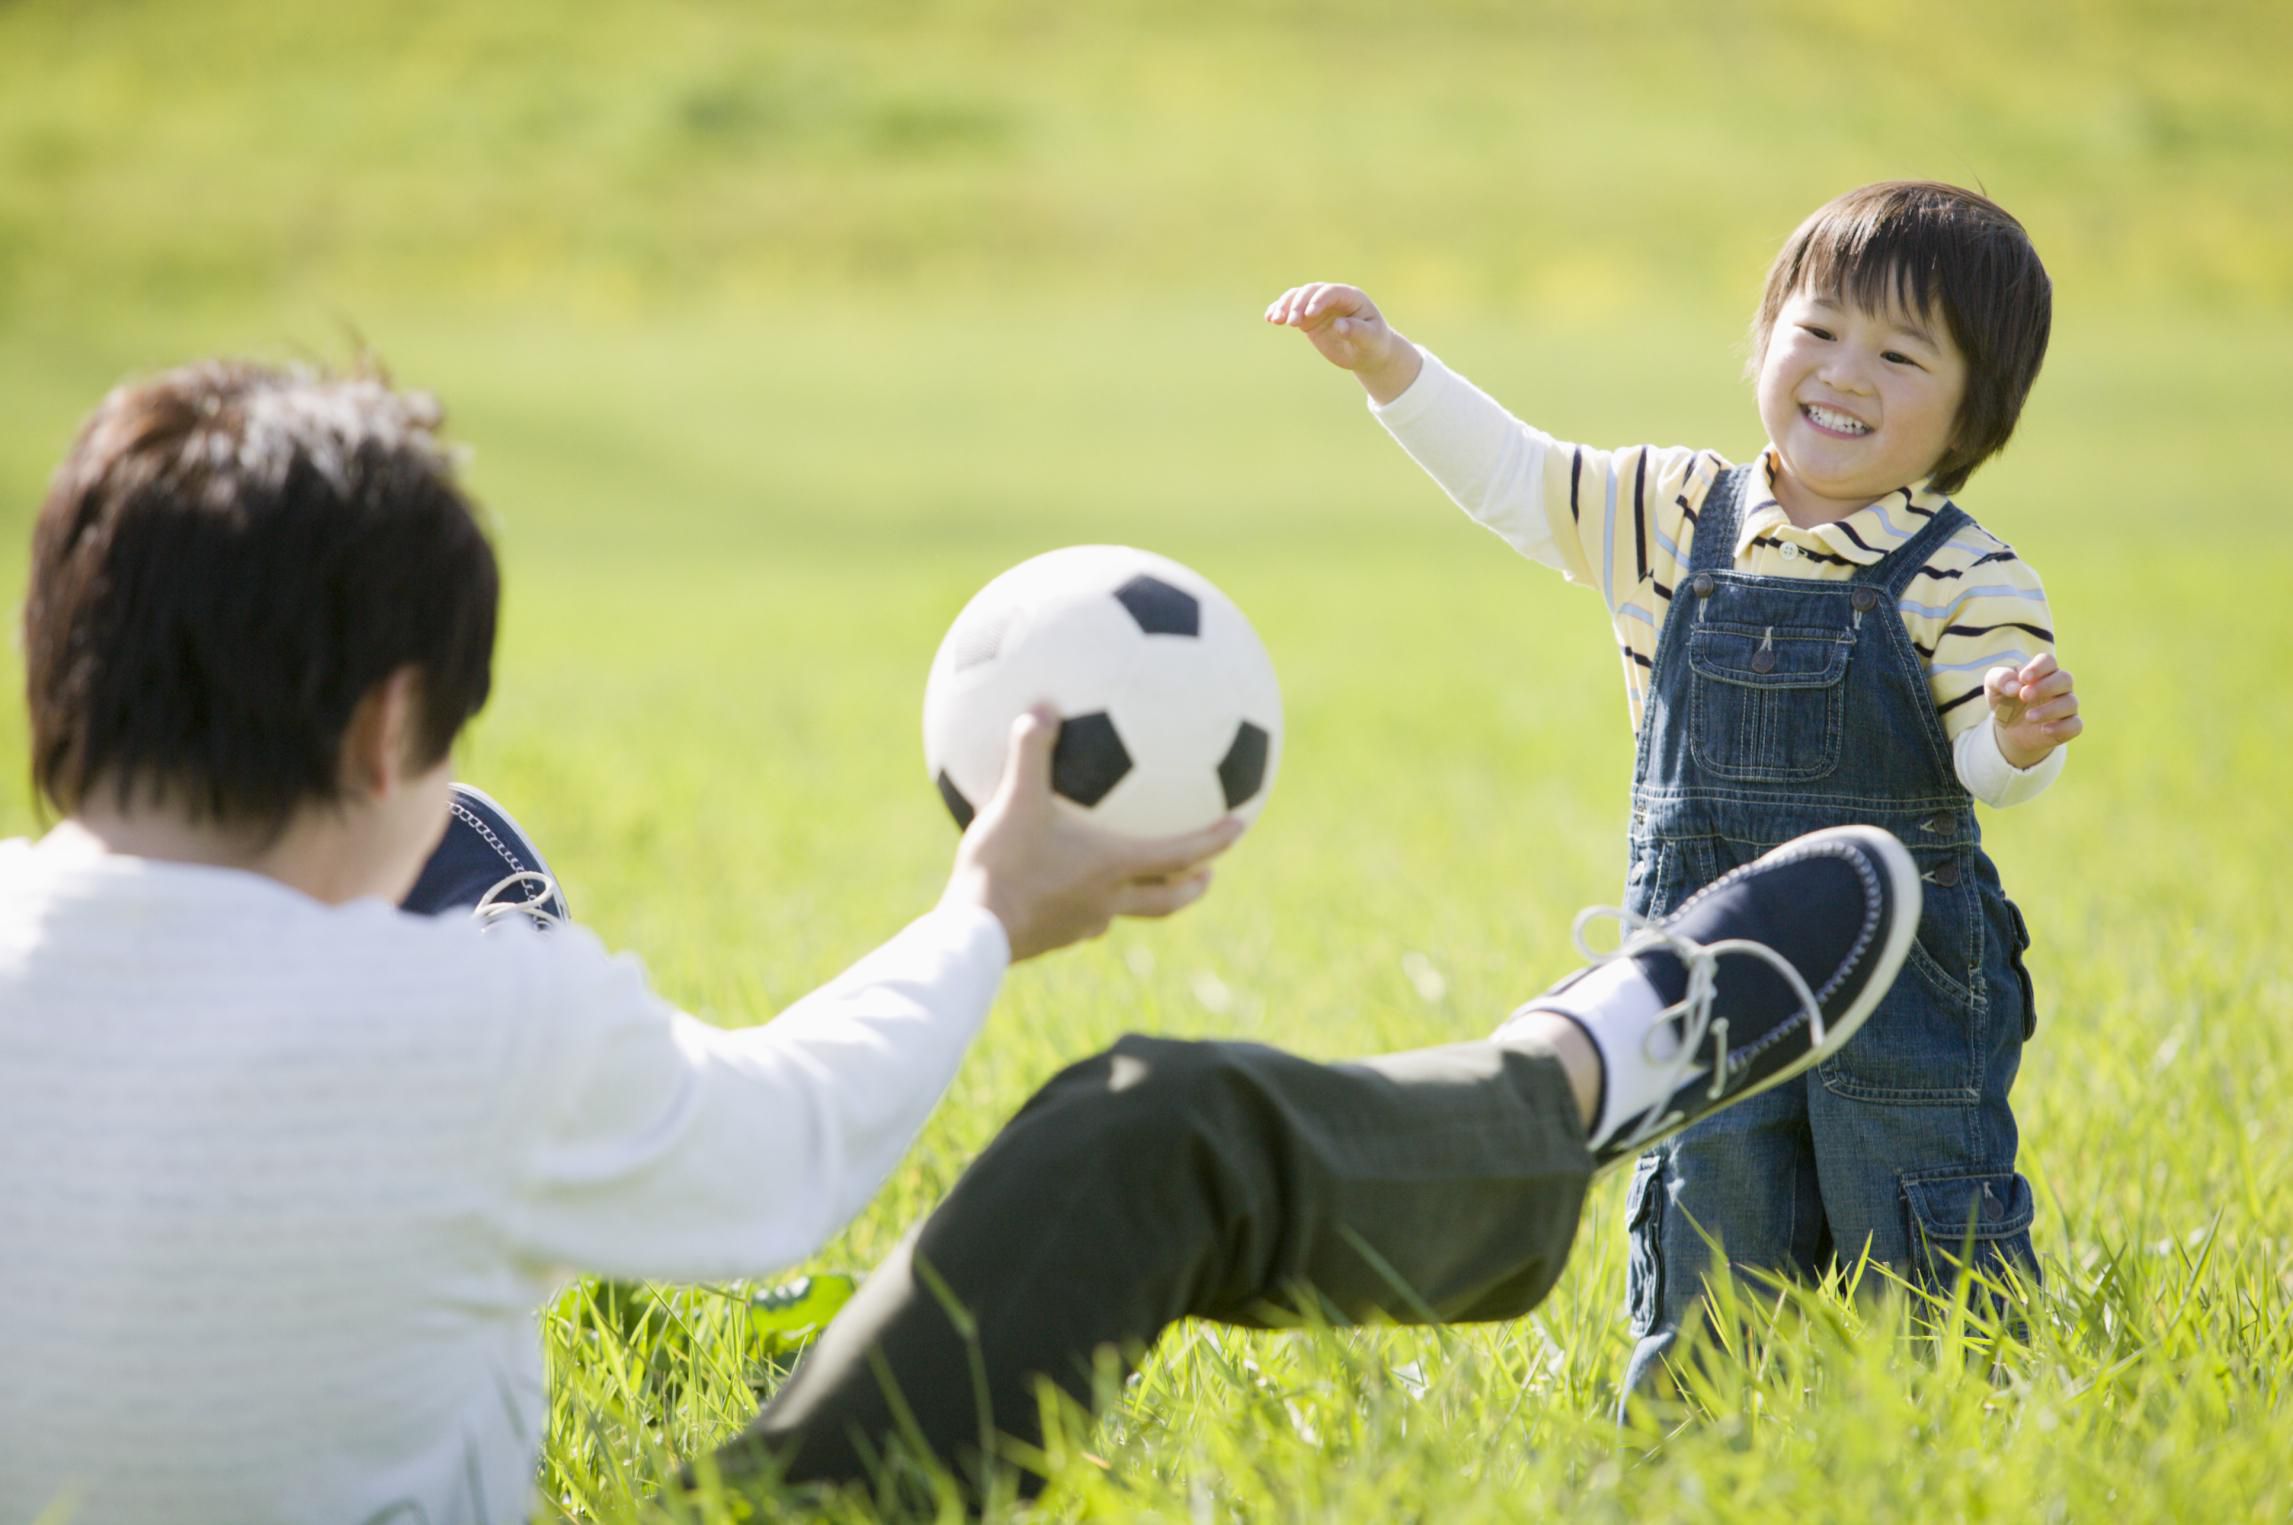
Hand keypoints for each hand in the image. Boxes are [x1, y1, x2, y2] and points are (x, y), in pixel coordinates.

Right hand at [942, 707, 1244, 961]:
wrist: (972, 935)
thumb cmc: (1002, 868)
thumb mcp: (1013, 802)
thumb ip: (1030, 752)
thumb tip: (1042, 706)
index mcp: (1114, 866)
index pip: (1182, 853)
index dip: (1216, 840)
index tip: (1241, 825)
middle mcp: (1108, 901)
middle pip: (1168, 899)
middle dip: (1192, 884)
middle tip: (1207, 871)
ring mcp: (1081, 925)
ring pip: (1125, 911)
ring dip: (1142, 896)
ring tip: (1138, 879)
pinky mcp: (1052, 938)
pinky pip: (1080, 917)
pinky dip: (1086, 901)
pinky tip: (1063, 885)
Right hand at [1263, 282, 1423, 404]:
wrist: (1367, 352)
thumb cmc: (1373, 344)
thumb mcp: (1370, 339)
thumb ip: (1356, 331)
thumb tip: (1338, 325)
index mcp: (1350, 297)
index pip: (1330, 292)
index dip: (1318, 300)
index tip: (1309, 315)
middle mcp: (1333, 297)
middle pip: (1310, 291)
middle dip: (1298, 304)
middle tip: (1290, 322)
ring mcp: (1319, 306)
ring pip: (1297, 297)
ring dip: (1284, 306)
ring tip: (1274, 320)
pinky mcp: (1309, 318)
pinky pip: (1291, 310)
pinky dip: (1280, 311)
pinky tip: (1269, 318)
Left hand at [1984, 652, 2082, 768]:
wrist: (2009, 730)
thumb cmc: (2005, 701)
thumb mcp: (1993, 688)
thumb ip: (1999, 679)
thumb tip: (2015, 686)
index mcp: (2041, 672)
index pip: (2048, 661)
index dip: (2038, 667)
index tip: (2023, 678)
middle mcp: (2058, 686)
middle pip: (2065, 678)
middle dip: (2045, 687)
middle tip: (2024, 696)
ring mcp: (2066, 705)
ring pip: (2070, 702)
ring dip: (2050, 710)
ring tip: (2028, 717)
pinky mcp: (2069, 725)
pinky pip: (2075, 725)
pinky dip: (2062, 727)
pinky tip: (2044, 730)